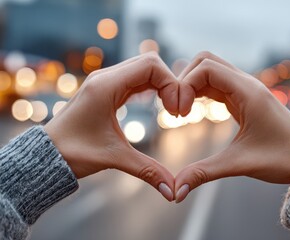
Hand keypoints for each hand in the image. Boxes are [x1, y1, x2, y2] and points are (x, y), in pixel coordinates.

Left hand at [44, 52, 179, 200]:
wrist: (48, 154)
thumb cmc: (73, 153)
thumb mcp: (114, 158)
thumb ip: (147, 170)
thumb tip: (172, 190)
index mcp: (106, 86)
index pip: (151, 65)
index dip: (171, 83)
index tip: (175, 111)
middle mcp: (106, 77)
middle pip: (150, 63)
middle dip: (170, 83)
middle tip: (175, 110)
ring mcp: (105, 81)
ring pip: (143, 69)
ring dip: (161, 85)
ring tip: (170, 108)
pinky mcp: (106, 89)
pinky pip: (135, 78)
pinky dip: (151, 87)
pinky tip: (158, 103)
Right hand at [175, 52, 289, 202]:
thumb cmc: (284, 158)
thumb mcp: (240, 164)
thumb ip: (205, 173)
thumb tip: (177, 190)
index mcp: (248, 92)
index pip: (206, 68)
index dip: (185, 85)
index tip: (180, 114)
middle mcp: (246, 84)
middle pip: (206, 61)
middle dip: (185, 79)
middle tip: (177, 108)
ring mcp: (246, 90)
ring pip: (211, 71)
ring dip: (192, 85)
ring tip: (182, 110)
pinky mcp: (245, 99)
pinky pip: (218, 85)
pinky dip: (201, 91)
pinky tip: (194, 109)